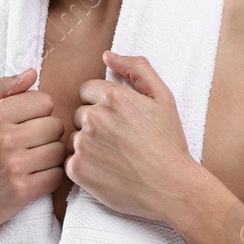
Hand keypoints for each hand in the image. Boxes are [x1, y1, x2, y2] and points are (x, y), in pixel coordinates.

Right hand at [0, 69, 66, 232]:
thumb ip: (2, 90)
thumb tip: (33, 72)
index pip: (44, 101)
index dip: (39, 112)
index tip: (28, 122)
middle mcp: (2, 139)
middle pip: (55, 125)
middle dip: (48, 133)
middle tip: (32, 143)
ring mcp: (12, 167)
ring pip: (59, 150)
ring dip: (51, 156)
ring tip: (34, 160)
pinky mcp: (21, 192)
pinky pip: (56, 176)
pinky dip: (50, 177)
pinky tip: (35, 176)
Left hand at [67, 51, 198, 224]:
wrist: (172, 187)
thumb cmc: (168, 142)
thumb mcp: (163, 96)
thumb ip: (136, 68)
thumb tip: (107, 56)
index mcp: (112, 96)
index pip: (88, 90)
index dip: (104, 104)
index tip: (120, 120)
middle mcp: (93, 117)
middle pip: (80, 114)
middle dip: (96, 124)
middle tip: (121, 140)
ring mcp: (83, 145)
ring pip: (75, 137)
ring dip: (89, 144)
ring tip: (116, 156)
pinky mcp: (77, 170)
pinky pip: (70, 161)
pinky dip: (86, 166)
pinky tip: (108, 170)